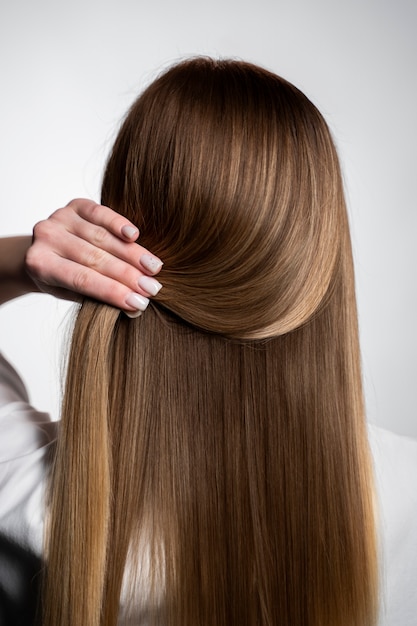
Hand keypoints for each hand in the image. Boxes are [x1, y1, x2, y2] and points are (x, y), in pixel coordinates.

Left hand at [25, 198, 162, 315]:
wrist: (46, 250)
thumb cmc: (63, 278)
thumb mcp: (75, 295)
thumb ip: (101, 299)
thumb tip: (136, 309)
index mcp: (40, 265)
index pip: (82, 280)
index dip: (112, 292)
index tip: (139, 303)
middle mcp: (45, 238)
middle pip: (94, 258)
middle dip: (127, 275)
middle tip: (153, 288)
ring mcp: (59, 218)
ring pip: (102, 238)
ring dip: (132, 254)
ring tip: (154, 268)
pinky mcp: (75, 205)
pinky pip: (100, 213)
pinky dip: (119, 224)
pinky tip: (135, 236)